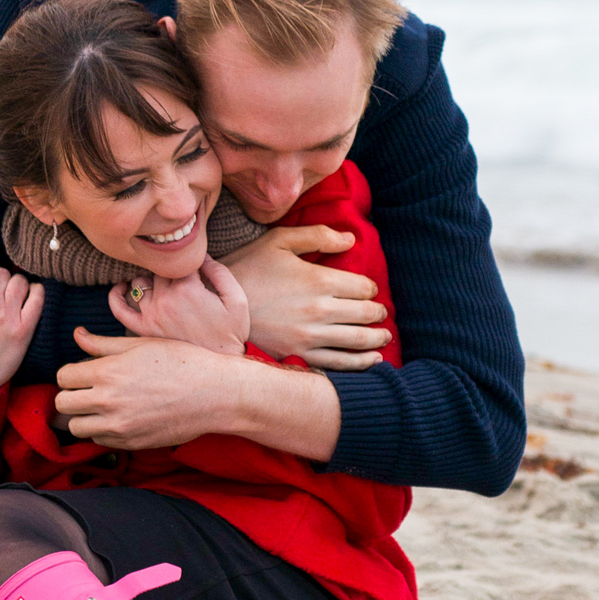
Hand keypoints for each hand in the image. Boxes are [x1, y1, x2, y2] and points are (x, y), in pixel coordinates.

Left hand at [54, 333, 238, 448]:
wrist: (214, 394)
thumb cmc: (181, 361)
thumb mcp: (141, 344)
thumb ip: (103, 344)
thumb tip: (77, 334)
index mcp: (108, 372)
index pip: (63, 377)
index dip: (71, 373)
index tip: (83, 372)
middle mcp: (108, 401)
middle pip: (63, 404)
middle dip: (71, 395)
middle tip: (88, 389)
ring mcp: (119, 426)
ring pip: (76, 427)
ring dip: (83, 416)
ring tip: (101, 406)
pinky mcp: (131, 443)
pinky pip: (99, 441)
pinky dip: (102, 431)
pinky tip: (119, 418)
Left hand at [107, 255, 249, 354]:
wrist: (219, 370)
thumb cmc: (230, 334)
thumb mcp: (237, 300)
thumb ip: (219, 272)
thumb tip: (201, 255)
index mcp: (188, 288)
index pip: (180, 259)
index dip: (189, 261)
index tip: (198, 272)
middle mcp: (165, 299)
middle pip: (159, 269)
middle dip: (170, 270)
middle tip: (184, 282)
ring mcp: (151, 315)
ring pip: (140, 283)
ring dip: (149, 280)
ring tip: (164, 287)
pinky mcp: (143, 330)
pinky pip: (120, 309)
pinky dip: (116, 296)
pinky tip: (123, 288)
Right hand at [220, 226, 389, 367]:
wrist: (215, 305)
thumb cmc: (247, 268)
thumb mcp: (279, 241)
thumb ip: (317, 235)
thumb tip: (351, 239)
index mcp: (318, 280)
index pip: (363, 286)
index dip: (370, 287)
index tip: (368, 289)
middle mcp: (320, 310)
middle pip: (366, 313)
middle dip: (377, 313)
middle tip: (380, 313)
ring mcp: (311, 336)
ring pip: (358, 340)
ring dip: (376, 338)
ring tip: (383, 337)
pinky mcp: (300, 355)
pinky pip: (339, 364)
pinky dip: (361, 363)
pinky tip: (373, 360)